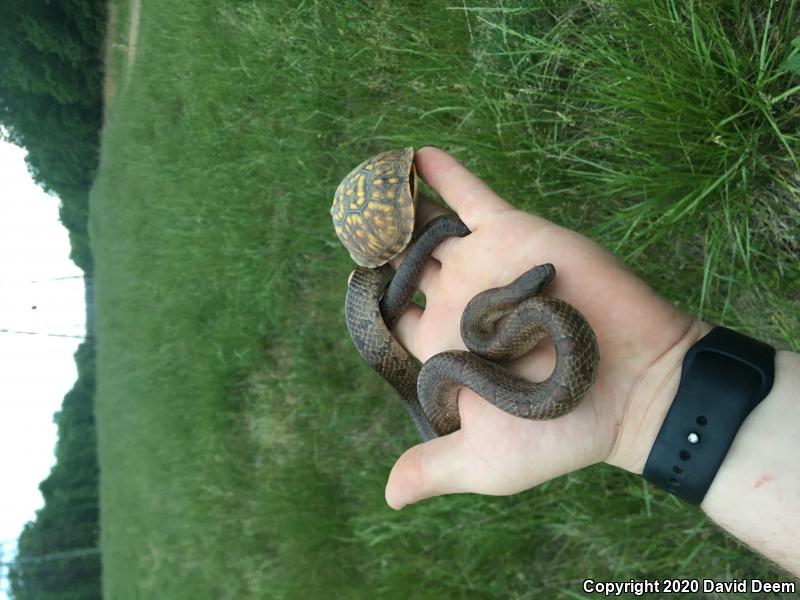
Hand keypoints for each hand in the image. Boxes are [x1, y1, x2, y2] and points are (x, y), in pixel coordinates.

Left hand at [384, 146, 707, 508]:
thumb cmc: (562, 431)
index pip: (392, 321)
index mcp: (446, 349)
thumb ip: (435, 469)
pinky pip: (471, 198)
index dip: (367, 304)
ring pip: (427, 229)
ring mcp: (484, 265)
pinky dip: (444, 178)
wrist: (636, 387)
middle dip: (376, 249)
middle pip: (403, 268)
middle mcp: (460, 303)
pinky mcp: (512, 235)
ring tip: (366, 189)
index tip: (347, 283)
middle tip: (349, 222)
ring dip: (397, 210)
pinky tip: (414, 157)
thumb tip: (388, 497)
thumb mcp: (490, 461)